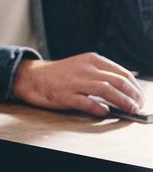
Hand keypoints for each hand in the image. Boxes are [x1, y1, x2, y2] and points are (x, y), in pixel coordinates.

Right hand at [11, 52, 144, 116]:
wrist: (32, 77)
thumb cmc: (59, 75)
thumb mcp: (82, 66)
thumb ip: (100, 74)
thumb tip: (123, 90)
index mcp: (92, 60)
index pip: (122, 73)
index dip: (135, 87)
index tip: (139, 97)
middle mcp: (85, 69)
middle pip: (117, 81)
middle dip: (132, 96)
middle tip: (137, 106)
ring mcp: (75, 82)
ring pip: (107, 90)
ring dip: (122, 102)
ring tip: (129, 110)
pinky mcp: (65, 95)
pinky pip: (87, 103)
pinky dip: (100, 108)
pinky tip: (106, 112)